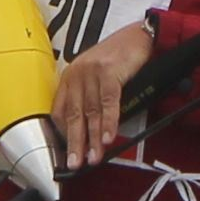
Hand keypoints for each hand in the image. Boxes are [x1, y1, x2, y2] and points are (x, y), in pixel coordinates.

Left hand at [51, 27, 158, 171]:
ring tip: (93, 158)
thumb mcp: (97, 77)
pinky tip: (107, 138)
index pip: (59, 111)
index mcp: (70, 77)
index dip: (62, 135)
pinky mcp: (108, 71)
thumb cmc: (120, 57)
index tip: (65, 154)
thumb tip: (89, 131)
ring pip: (90, 112)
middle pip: (72, 115)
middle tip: (74, 164)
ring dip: (92, 139)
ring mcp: (91, 72)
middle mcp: (76, 74)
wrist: (140, 36)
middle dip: (74, 143)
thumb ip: (90, 99)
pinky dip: (108, 122)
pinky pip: (108, 102)